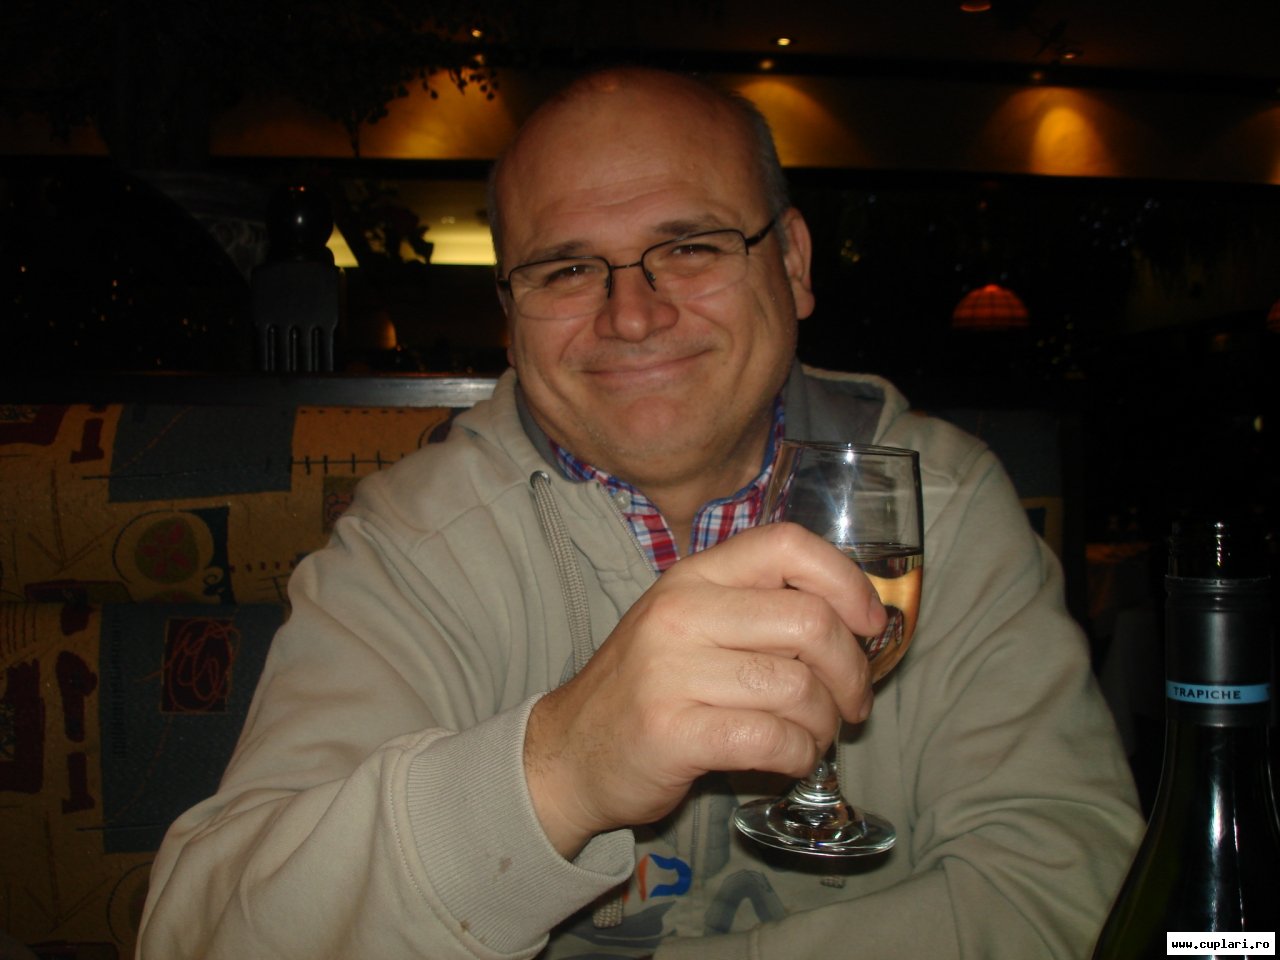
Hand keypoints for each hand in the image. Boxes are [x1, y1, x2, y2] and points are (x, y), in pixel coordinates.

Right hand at [523, 522, 885, 857]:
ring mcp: (672, 672)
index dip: (846, 581)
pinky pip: (772, 739)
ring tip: (813, 736)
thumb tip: (856, 621)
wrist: (570, 751)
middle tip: (851, 702)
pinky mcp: (673, 732)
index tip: (869, 624)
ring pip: (797, 688)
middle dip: (851, 670)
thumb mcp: (689, 623)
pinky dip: (799, 756)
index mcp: (694, 576)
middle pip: (809, 621)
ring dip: (824, 723)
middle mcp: (681, 612)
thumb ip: (756, 608)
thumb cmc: (648, 687)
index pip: (787, 544)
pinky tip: (789, 759)